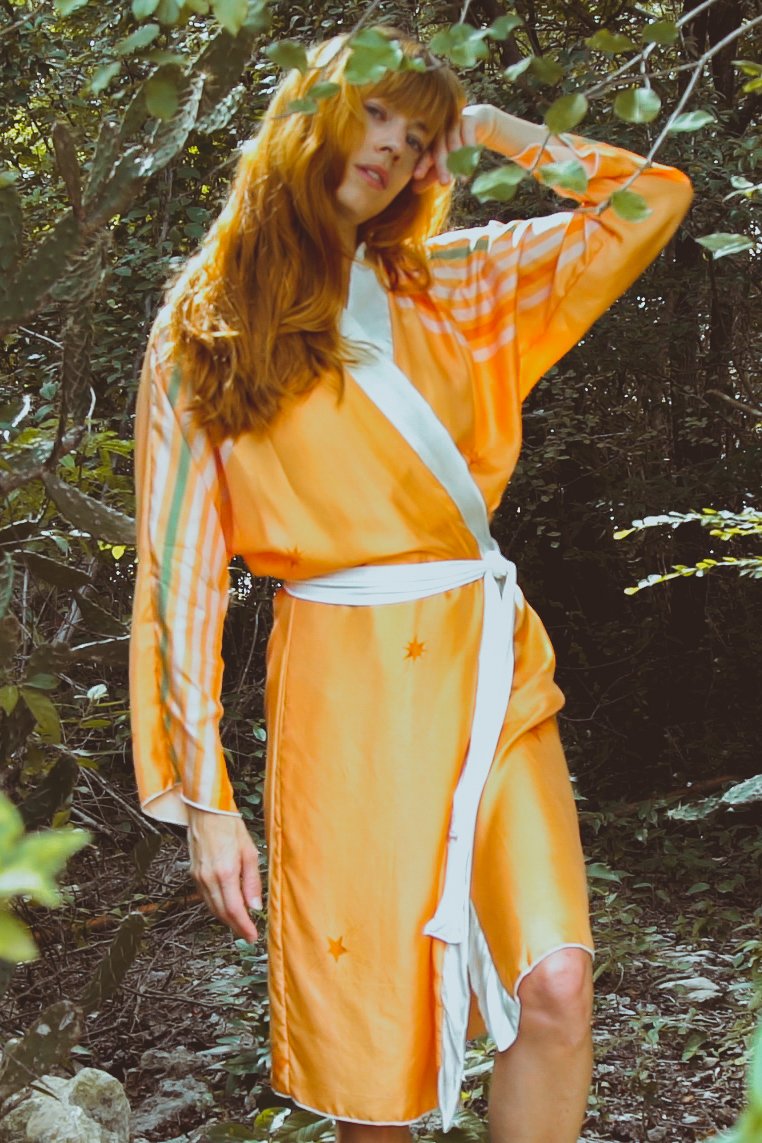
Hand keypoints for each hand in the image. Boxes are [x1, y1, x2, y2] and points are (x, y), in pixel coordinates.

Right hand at [187, 807, 262, 942]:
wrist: (206, 809)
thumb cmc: (229, 825)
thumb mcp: (249, 851)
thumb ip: (252, 881)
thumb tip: (255, 906)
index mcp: (225, 872)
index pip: (235, 909)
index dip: (244, 926)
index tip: (253, 936)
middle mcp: (208, 878)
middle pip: (222, 912)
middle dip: (236, 926)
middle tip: (249, 934)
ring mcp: (198, 876)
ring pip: (212, 907)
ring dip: (226, 918)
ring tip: (240, 923)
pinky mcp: (194, 873)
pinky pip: (206, 897)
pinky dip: (217, 906)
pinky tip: (227, 906)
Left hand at [412, 104, 496, 194]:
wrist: (478, 124)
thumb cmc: (455, 146)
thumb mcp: (444, 163)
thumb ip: (430, 175)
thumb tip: (414, 189)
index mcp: (430, 139)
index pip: (424, 152)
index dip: (421, 164)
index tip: (417, 176)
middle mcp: (439, 130)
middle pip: (438, 147)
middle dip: (441, 166)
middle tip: (444, 183)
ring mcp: (453, 123)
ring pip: (454, 142)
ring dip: (459, 161)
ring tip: (463, 180)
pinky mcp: (469, 119)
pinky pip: (468, 132)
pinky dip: (470, 147)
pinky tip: (472, 162)